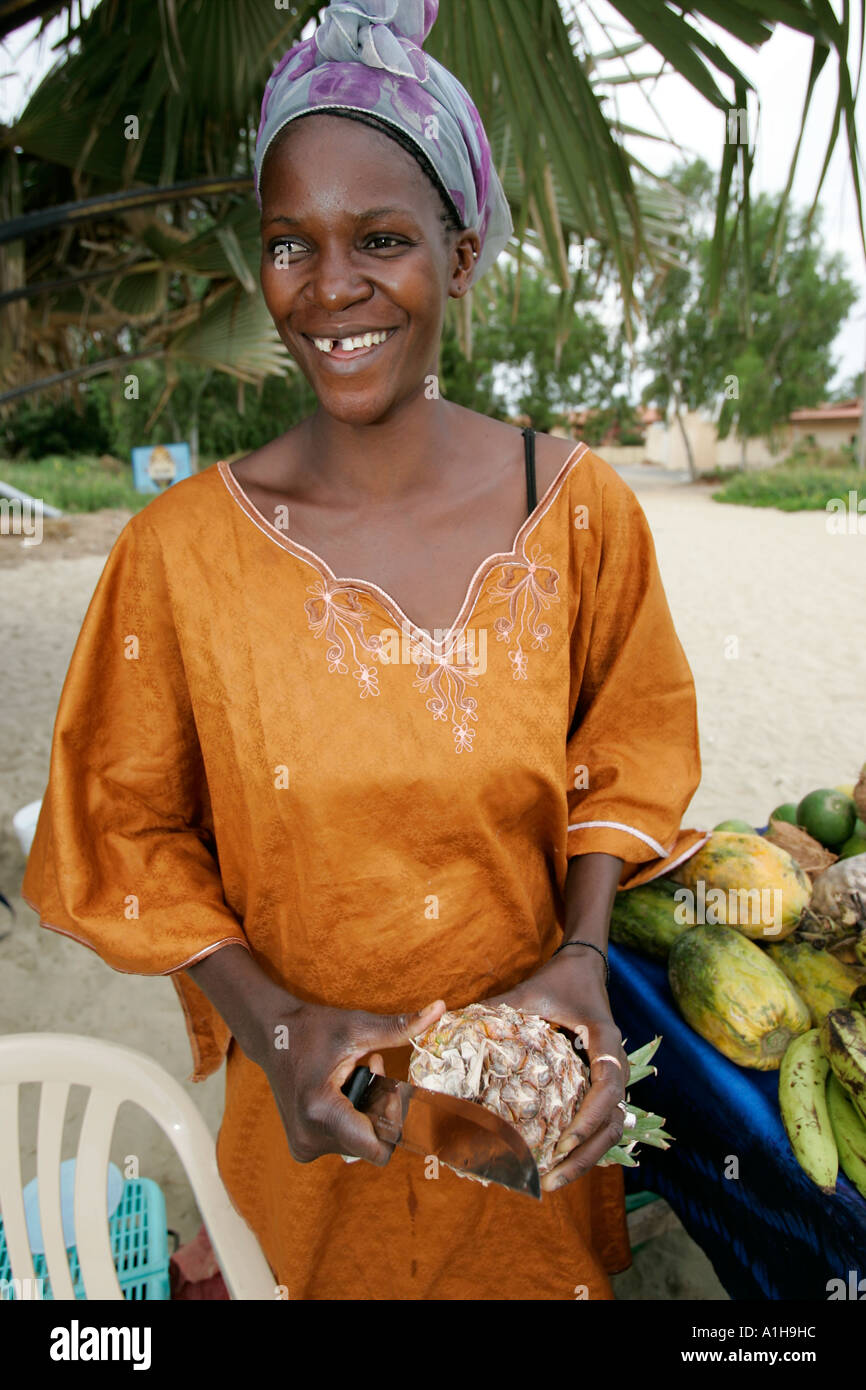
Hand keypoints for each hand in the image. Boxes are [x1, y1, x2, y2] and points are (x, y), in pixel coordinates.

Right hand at [258, 996, 445, 1165]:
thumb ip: (400, 1027)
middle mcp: (310, 1136)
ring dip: (367, 1112)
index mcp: (322, 1110)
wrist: (271, 1036)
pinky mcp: (301, 1148)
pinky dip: (351, 1120)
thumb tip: (440, 1009)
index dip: (394, 1122)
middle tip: (373, 1069)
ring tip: (356, 1075)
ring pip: (359, 1143)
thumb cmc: (313, 1028)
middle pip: (372, 1142)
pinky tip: (342, 1092)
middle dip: (381, 1109)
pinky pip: (344, 1143)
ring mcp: (303, 1146)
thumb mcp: (357, 1026)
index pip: (378, 1148)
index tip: (390, 1088)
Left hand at [484, 950, 628, 1191]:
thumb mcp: (527, 992)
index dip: (590, 1119)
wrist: (584, 967)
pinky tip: (558, 1162)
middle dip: (586, 1154)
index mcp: (605, 1041)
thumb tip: (450, 1023)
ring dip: (587, 1158)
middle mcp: (616, 1065)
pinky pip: (602, 1123)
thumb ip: (493, 1008)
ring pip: (612, 1129)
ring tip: (553, 1180)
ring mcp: (613, 1078)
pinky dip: (585, 1146)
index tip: (565, 1142)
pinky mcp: (603, 1086)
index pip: (609, 1087)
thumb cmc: (556, 980)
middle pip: (614, 1121)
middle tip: (552, 1178)